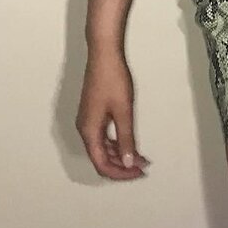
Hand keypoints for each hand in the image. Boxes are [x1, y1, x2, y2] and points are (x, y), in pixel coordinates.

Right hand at [76, 49, 150, 179]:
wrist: (104, 54)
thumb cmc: (113, 80)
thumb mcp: (123, 111)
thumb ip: (126, 139)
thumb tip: (129, 163)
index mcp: (89, 132)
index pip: (102, 164)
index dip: (121, 173)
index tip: (139, 172)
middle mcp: (85, 129)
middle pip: (101, 158)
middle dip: (122, 165)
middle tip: (143, 167)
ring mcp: (87, 120)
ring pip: (102, 148)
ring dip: (120, 154)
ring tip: (141, 157)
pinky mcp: (93, 112)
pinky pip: (102, 136)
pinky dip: (116, 143)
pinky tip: (129, 142)